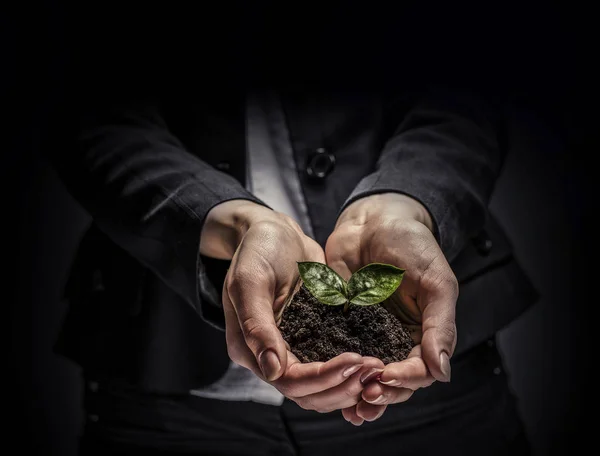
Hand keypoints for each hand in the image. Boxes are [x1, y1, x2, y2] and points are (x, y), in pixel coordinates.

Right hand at [202, 200, 379, 411]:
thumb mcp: (251, 280)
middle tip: (375, 368)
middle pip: (308, 393)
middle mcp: (270, 356)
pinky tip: (375, 360)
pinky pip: (331, 366)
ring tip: (378, 368)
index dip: (323, 377)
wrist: (274, 232)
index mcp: (250, 348)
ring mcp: (293, 349)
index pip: (289, 381)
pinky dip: (351, 371)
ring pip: (322, 388)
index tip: (355, 359)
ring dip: (350, 384)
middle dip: (342, 385)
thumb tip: (272, 370)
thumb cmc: (258, 249)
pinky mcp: (312, 338)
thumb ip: (257, 324)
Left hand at [325, 193, 457, 422]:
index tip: (385, 377)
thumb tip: (442, 373)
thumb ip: (439, 326)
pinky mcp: (339, 323)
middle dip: (380, 393)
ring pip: (364, 375)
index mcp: (422, 332)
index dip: (404, 380)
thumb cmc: (412, 244)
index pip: (418, 370)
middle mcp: (395, 338)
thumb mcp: (435, 282)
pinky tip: (324, 383)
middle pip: (391, 381)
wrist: (375, 219)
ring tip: (348, 406)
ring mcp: (367, 333)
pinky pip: (336, 352)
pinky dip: (334, 372)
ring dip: (357, 393)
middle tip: (364, 396)